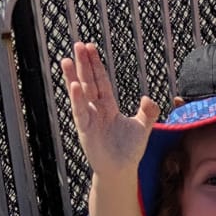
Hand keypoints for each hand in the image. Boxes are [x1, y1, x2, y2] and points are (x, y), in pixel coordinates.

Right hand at [60, 41, 159, 179]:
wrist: (121, 170)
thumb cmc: (130, 150)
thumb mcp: (143, 128)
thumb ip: (148, 112)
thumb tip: (148, 98)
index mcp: (109, 106)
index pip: (101, 81)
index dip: (96, 65)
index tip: (90, 48)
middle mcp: (96, 109)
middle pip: (89, 82)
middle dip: (84, 64)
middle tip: (78, 44)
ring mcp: (89, 119)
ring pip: (81, 94)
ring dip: (74, 77)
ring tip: (67, 59)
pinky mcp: (86, 130)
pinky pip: (81, 112)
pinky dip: (78, 99)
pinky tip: (75, 85)